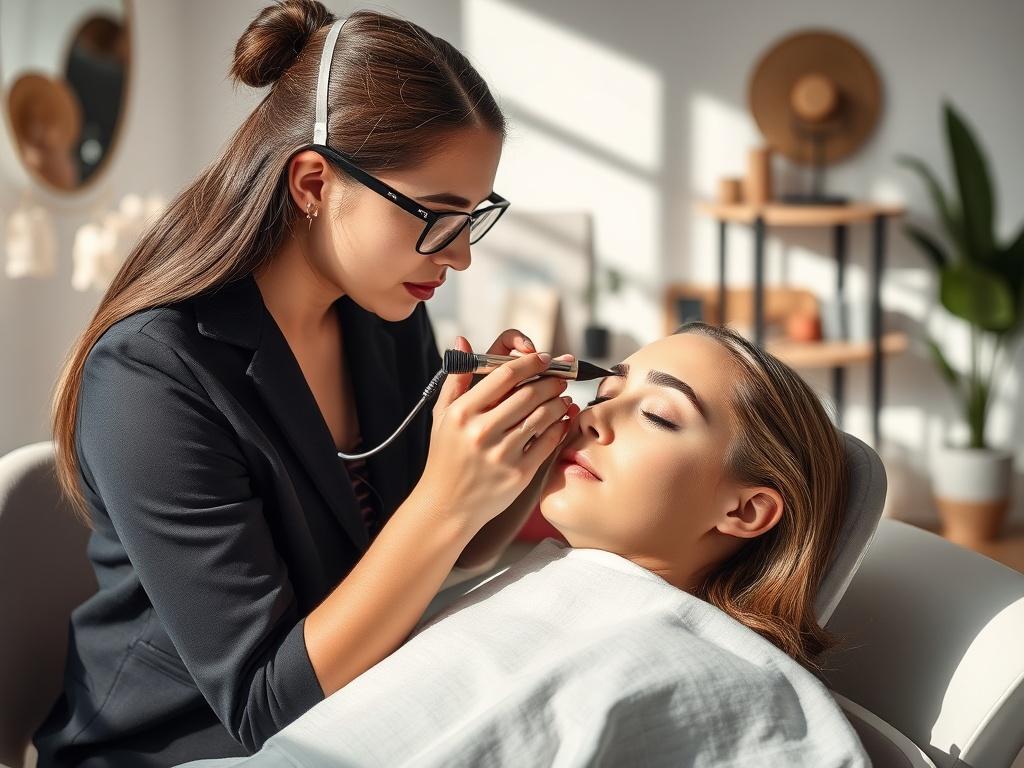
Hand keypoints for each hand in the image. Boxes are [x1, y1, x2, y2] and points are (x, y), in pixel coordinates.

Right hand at [415, 334, 578, 532]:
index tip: (543, 357)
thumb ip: (456, 378)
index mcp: (463, 412)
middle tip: (561, 375)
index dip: (530, 362)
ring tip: (563, 396)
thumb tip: (463, 342)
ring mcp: (501, 454)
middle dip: (551, 380)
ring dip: (559, 401)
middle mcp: (481, 432)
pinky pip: (548, 442)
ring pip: (542, 416)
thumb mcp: (442, 416)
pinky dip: (560, 426)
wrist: (447, 505)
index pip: (505, 375)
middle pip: (529, 393)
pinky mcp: (518, 474)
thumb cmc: (445, 456)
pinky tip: (563, 419)